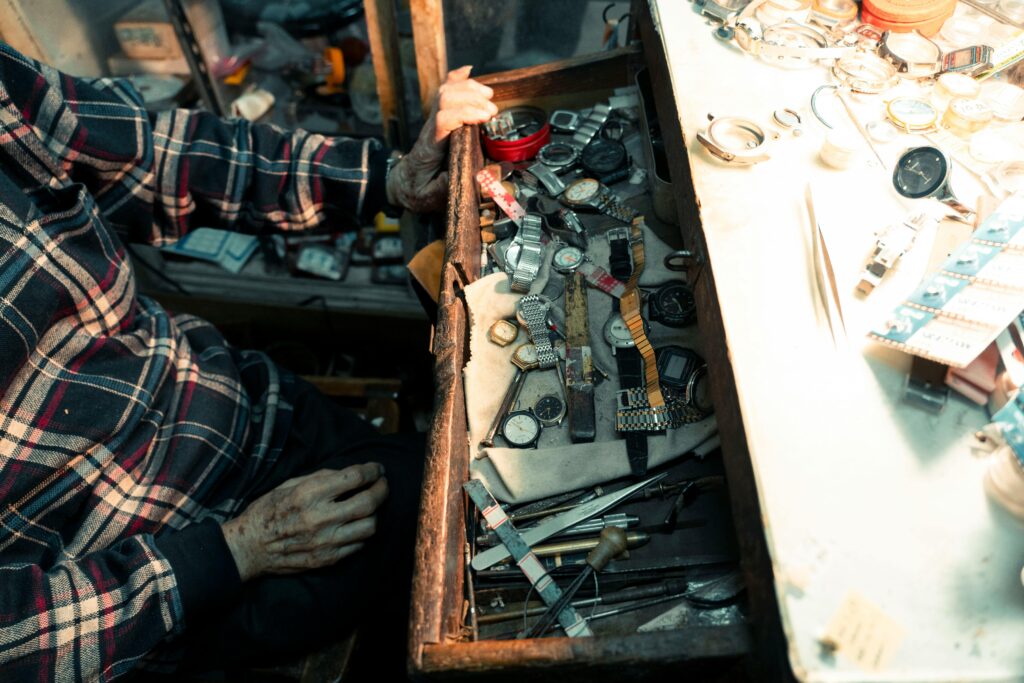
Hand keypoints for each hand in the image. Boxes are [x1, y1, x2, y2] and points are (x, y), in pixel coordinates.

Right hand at [221, 463, 387, 580]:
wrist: (250, 547)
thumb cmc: (268, 510)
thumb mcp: (290, 484)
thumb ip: (321, 478)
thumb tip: (349, 474)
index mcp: (310, 494)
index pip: (355, 478)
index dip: (372, 471)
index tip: (377, 469)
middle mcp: (321, 518)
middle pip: (368, 502)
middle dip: (382, 490)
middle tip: (382, 484)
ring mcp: (326, 542)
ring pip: (370, 526)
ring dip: (375, 513)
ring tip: (371, 506)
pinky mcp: (327, 559)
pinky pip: (358, 545)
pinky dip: (362, 532)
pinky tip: (357, 524)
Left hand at [387, 65, 496, 212]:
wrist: (404, 184)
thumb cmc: (419, 191)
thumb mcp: (430, 198)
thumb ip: (448, 187)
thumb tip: (475, 176)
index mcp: (430, 147)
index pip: (443, 119)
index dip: (465, 113)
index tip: (486, 117)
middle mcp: (431, 129)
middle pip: (445, 99)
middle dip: (471, 98)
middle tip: (492, 110)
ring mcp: (434, 121)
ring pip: (445, 92)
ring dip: (468, 88)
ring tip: (488, 96)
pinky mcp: (440, 118)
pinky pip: (445, 92)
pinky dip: (457, 79)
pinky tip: (468, 71)